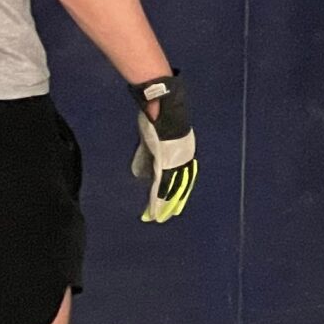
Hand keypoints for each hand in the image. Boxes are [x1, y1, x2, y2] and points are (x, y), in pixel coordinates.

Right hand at [129, 72, 197, 222]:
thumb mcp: (152, 141)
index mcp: (181, 153)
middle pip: (179, 185)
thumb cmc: (158, 119)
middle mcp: (183, 158)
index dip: (175, 191)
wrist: (164, 107)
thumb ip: (147, 157)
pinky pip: (164, 182)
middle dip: (173, 202)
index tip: (172, 204)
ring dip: (166, 204)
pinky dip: (159, 196)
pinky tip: (156, 207)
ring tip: (161, 217)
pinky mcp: (167, 160)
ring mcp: (176, 159)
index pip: (180, 176)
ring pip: (173, 187)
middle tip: (167, 217)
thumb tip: (141, 174)